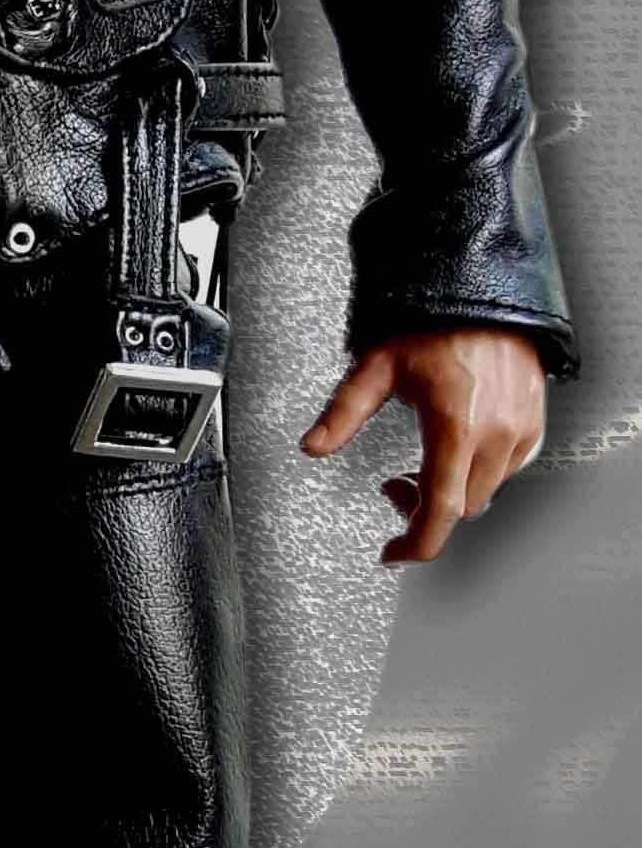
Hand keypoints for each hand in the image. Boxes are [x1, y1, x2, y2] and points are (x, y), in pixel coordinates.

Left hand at [299, 326, 547, 563]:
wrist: (486, 294)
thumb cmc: (434, 323)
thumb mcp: (377, 366)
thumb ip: (343, 412)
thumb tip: (313, 445)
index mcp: (456, 426)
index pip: (441, 511)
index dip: (416, 543)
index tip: (394, 552)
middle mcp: (496, 433)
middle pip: (461, 507)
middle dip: (423, 511)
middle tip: (395, 488)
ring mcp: (521, 429)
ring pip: (486, 491)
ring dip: (451, 492)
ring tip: (420, 466)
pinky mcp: (534, 423)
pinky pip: (507, 469)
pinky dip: (476, 473)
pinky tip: (453, 451)